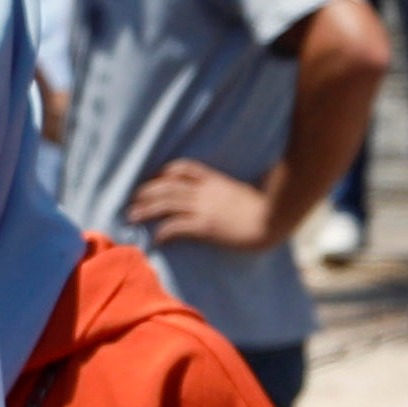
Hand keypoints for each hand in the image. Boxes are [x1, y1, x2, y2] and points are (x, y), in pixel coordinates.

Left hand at [127, 158, 285, 250]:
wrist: (275, 218)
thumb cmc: (271, 208)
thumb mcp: (249, 192)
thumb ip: (236, 191)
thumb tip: (237, 194)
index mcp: (216, 180)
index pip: (183, 168)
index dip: (165, 172)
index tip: (154, 178)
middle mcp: (205, 192)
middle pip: (167, 186)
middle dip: (146, 191)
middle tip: (132, 198)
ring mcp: (204, 208)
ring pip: (166, 204)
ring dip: (146, 209)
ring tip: (132, 216)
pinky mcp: (206, 227)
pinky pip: (177, 227)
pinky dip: (163, 232)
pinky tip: (155, 239)